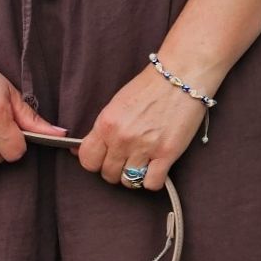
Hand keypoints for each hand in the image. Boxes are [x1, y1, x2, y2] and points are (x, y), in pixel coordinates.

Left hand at [72, 63, 209, 188]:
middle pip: (108, 174)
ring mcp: (144, 147)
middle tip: (126, 159)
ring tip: (141, 163)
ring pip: (128, 182)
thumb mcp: (116, 105)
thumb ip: (101, 129)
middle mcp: (122, 138)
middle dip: (115, 170)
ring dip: (134, 176)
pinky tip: (156, 168)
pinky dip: (153, 180)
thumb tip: (79, 149)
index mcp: (106, 124)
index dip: (95, 162)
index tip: (104, 158)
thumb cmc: (149, 87)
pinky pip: (152, 184)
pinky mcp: (167, 154)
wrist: (181, 77)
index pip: (87, 160)